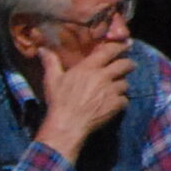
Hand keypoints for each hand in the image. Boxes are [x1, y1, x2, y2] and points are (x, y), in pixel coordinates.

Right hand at [33, 39, 131, 156]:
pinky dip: (120, 101)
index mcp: (88, 68)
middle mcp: (103, 76)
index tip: (124, 46)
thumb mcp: (51, 80)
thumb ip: (50, 62)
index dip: (119, 47)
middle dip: (128, 64)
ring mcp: (112, 91)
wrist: (67, 124)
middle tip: (127, 66)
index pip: (109, 51)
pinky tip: (113, 103)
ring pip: (126, 83)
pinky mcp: (116, 105)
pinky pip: (125, 99)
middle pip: (125, 64)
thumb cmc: (58, 101)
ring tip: (116, 88)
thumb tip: (42, 49)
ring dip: (121, 85)